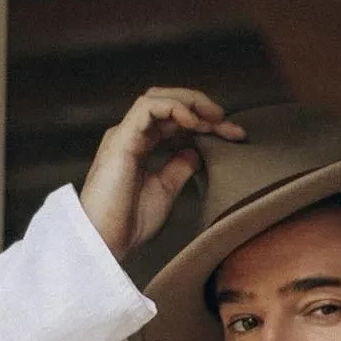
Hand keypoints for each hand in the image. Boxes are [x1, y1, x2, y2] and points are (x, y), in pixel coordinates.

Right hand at [79, 88, 245, 260]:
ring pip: (158, 98)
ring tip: (214, 116)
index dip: (206, 124)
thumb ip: (179, 168)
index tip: (234, 136)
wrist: (106, 241)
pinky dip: (173, 109)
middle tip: (230, 124)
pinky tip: (194, 122)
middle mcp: (131, 135)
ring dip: (190, 102)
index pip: (175, 122)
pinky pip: (147, 108)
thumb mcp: (165, 192)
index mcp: (140, 146)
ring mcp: (125, 134)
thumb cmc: (129, 223)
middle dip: (202, 108)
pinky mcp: (121, 139)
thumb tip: (196, 151)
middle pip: (169, 105)